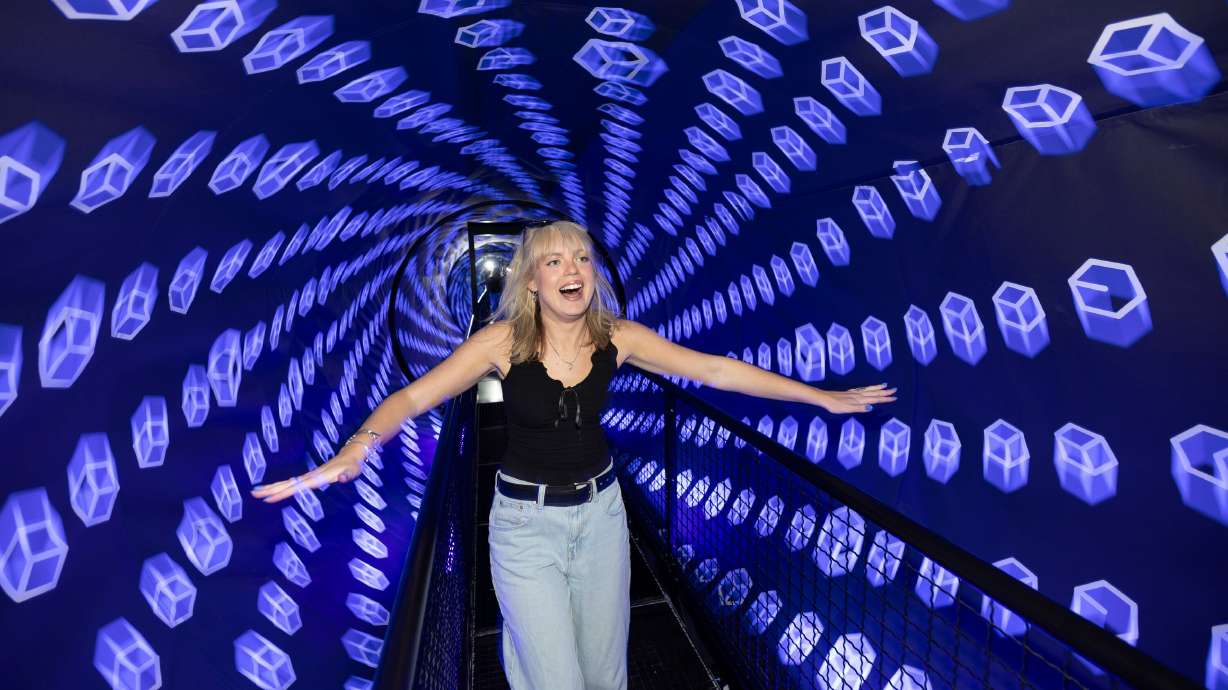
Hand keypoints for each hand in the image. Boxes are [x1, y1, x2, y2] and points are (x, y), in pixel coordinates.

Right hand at [250, 443, 367, 503]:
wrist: (351, 455)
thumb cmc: (353, 465)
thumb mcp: (353, 470)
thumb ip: (348, 475)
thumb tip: (343, 478)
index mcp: (318, 477)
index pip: (298, 486)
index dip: (284, 492)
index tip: (269, 498)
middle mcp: (311, 476)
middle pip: (288, 483)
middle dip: (271, 489)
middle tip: (254, 493)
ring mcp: (310, 476)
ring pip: (288, 482)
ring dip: (273, 487)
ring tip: (257, 491)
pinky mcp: (311, 477)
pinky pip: (293, 483)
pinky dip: (282, 486)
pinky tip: (274, 490)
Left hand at [822, 383, 896, 413]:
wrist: (824, 398)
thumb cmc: (835, 405)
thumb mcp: (847, 409)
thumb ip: (859, 408)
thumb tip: (872, 407)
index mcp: (859, 399)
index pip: (875, 399)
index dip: (885, 399)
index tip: (894, 397)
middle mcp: (858, 395)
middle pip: (874, 393)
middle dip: (885, 392)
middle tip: (895, 389)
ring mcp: (854, 393)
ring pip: (869, 390)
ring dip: (878, 388)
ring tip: (885, 385)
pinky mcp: (850, 392)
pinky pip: (863, 389)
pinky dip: (869, 388)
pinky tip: (869, 388)